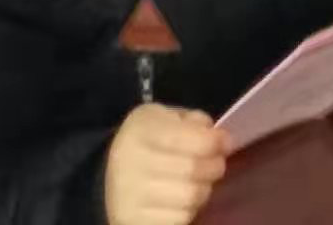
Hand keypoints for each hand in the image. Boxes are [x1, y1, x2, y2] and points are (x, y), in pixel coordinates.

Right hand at [105, 105, 229, 224]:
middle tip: (216, 163)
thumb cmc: (144, 143)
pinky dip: (188, 211)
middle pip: (194, 170)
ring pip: (191, 198)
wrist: (107, 179)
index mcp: (141, 130)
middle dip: (214, 166)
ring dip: (203, 190)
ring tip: (199, 181)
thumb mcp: (162, 119)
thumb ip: (190, 121)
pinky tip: (181, 201)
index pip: (194, 139)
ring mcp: (131, 197)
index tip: (225, 142)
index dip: (216, 142)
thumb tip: (217, 136)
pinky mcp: (136, 222)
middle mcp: (132, 162)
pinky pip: (180, 219)